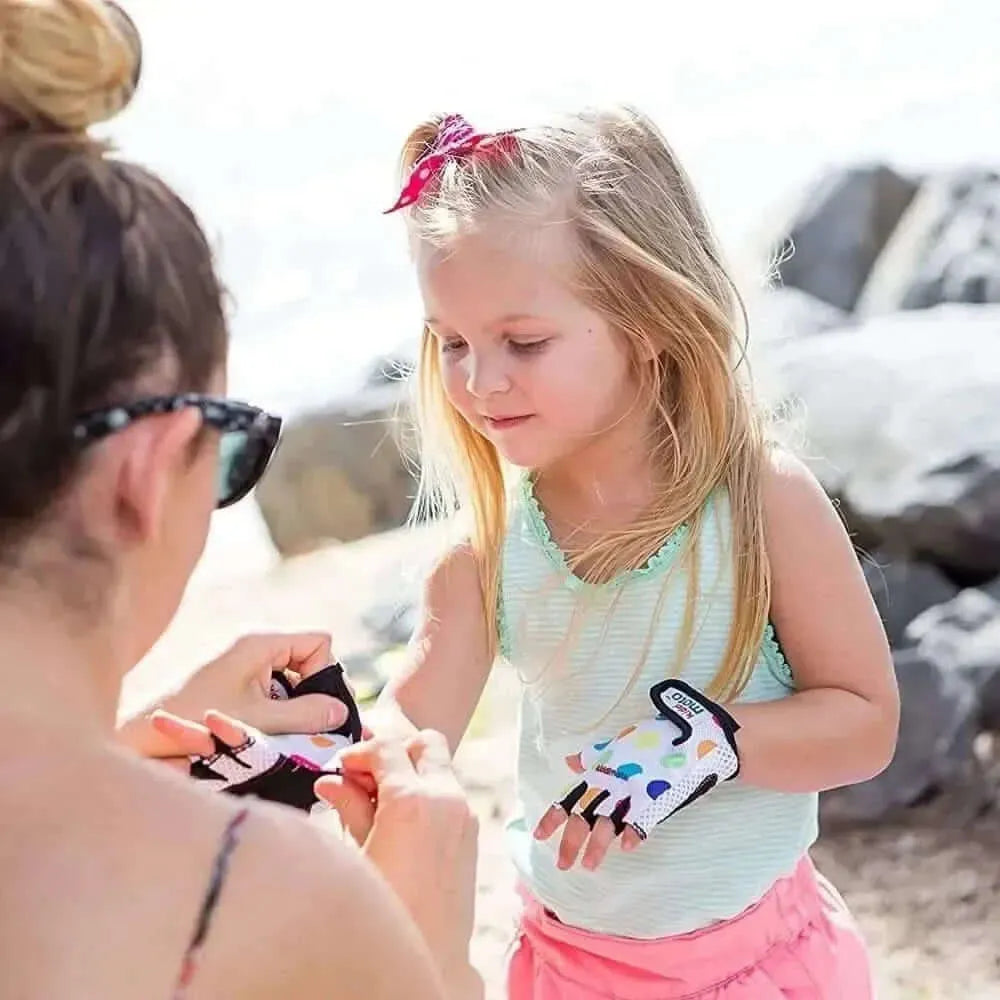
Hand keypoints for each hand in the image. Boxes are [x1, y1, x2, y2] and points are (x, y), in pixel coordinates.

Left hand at [119, 632, 348, 757]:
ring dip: (291, 707)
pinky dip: (273, 711)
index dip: (326, 673)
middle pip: (306, 659)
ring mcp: (240, 662)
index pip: (319, 641)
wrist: (138, 735)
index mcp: (260, 642)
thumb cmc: (196, 723)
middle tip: (308, 728)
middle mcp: (252, 645)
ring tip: (278, 736)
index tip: (318, 708)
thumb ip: (307, 716)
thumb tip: (341, 712)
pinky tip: (259, 735)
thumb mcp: (261, 723)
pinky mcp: (230, 680)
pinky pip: (269, 688)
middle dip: (310, 694)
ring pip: (289, 678)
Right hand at [316, 732, 478, 987]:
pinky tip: (400, 821)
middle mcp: (445, 798)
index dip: (361, 752)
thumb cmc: (386, 910)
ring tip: (379, 802)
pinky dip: (426, 791)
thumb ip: (348, 807)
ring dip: (411, 770)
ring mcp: (464, 813)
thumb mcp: (357, 855)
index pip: (388, 746)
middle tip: (366, 778)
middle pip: (425, 742)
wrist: (431, 957)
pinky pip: (449, 791)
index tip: (342, 769)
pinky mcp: (471, 831)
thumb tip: (330, 782)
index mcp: (412, 799)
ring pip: (439, 765)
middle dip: (394, 751)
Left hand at [534, 680, 740, 869]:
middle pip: (585, 815)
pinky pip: (641, 820)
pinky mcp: (658, 797)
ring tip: (588, 866)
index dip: (554, 817)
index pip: (571, 796)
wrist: (693, 733)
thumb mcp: (619, 743)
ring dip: (597, 846)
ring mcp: (634, 790)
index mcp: (602, 769)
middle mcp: (613, 781)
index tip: (539, 835)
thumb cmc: (655, 736)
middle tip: (562, 865)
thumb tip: (570, 762)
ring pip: (608, 823)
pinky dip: (634, 832)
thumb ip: (594, 756)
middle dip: (571, 842)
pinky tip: (627, 847)